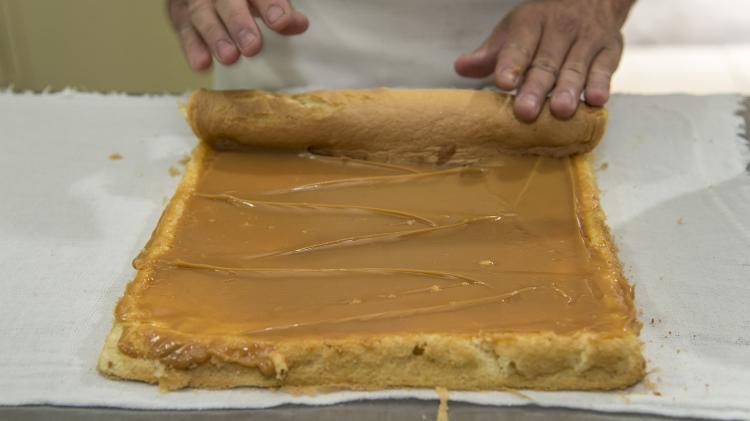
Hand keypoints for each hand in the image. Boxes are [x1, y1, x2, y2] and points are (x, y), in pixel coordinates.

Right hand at [167, 0, 308, 70]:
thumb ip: (279, 10)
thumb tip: (299, 24)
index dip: (269, 3)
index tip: (280, 21)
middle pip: (226, 0)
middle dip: (238, 22)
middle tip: (252, 46)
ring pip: (201, 14)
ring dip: (215, 36)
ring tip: (229, 57)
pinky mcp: (178, 15)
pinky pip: (184, 30)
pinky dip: (192, 47)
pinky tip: (202, 63)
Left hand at [455, 0, 633, 121]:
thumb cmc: (544, 26)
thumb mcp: (515, 31)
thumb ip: (491, 53)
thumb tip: (461, 67)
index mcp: (531, 23)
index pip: (519, 44)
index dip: (511, 64)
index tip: (503, 83)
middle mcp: (560, 29)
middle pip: (546, 62)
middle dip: (536, 87)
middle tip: (526, 111)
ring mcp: (587, 39)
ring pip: (576, 66)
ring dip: (568, 89)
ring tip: (561, 110)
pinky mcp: (610, 50)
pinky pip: (605, 68)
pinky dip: (601, 83)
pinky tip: (595, 100)